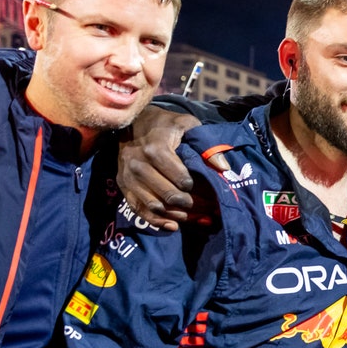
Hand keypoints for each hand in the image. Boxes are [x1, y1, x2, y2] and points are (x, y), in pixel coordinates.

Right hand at [118, 106, 207, 230]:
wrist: (133, 121)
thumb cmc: (166, 124)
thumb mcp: (188, 125)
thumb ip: (207, 144)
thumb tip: (223, 168)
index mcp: (156, 148)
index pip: (180, 178)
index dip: (195, 187)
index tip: (205, 189)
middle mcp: (138, 164)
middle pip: (168, 195)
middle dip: (190, 204)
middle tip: (204, 207)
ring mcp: (128, 176)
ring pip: (154, 206)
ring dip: (176, 215)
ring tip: (192, 216)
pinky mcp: (123, 184)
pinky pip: (138, 209)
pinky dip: (157, 221)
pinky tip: (173, 225)